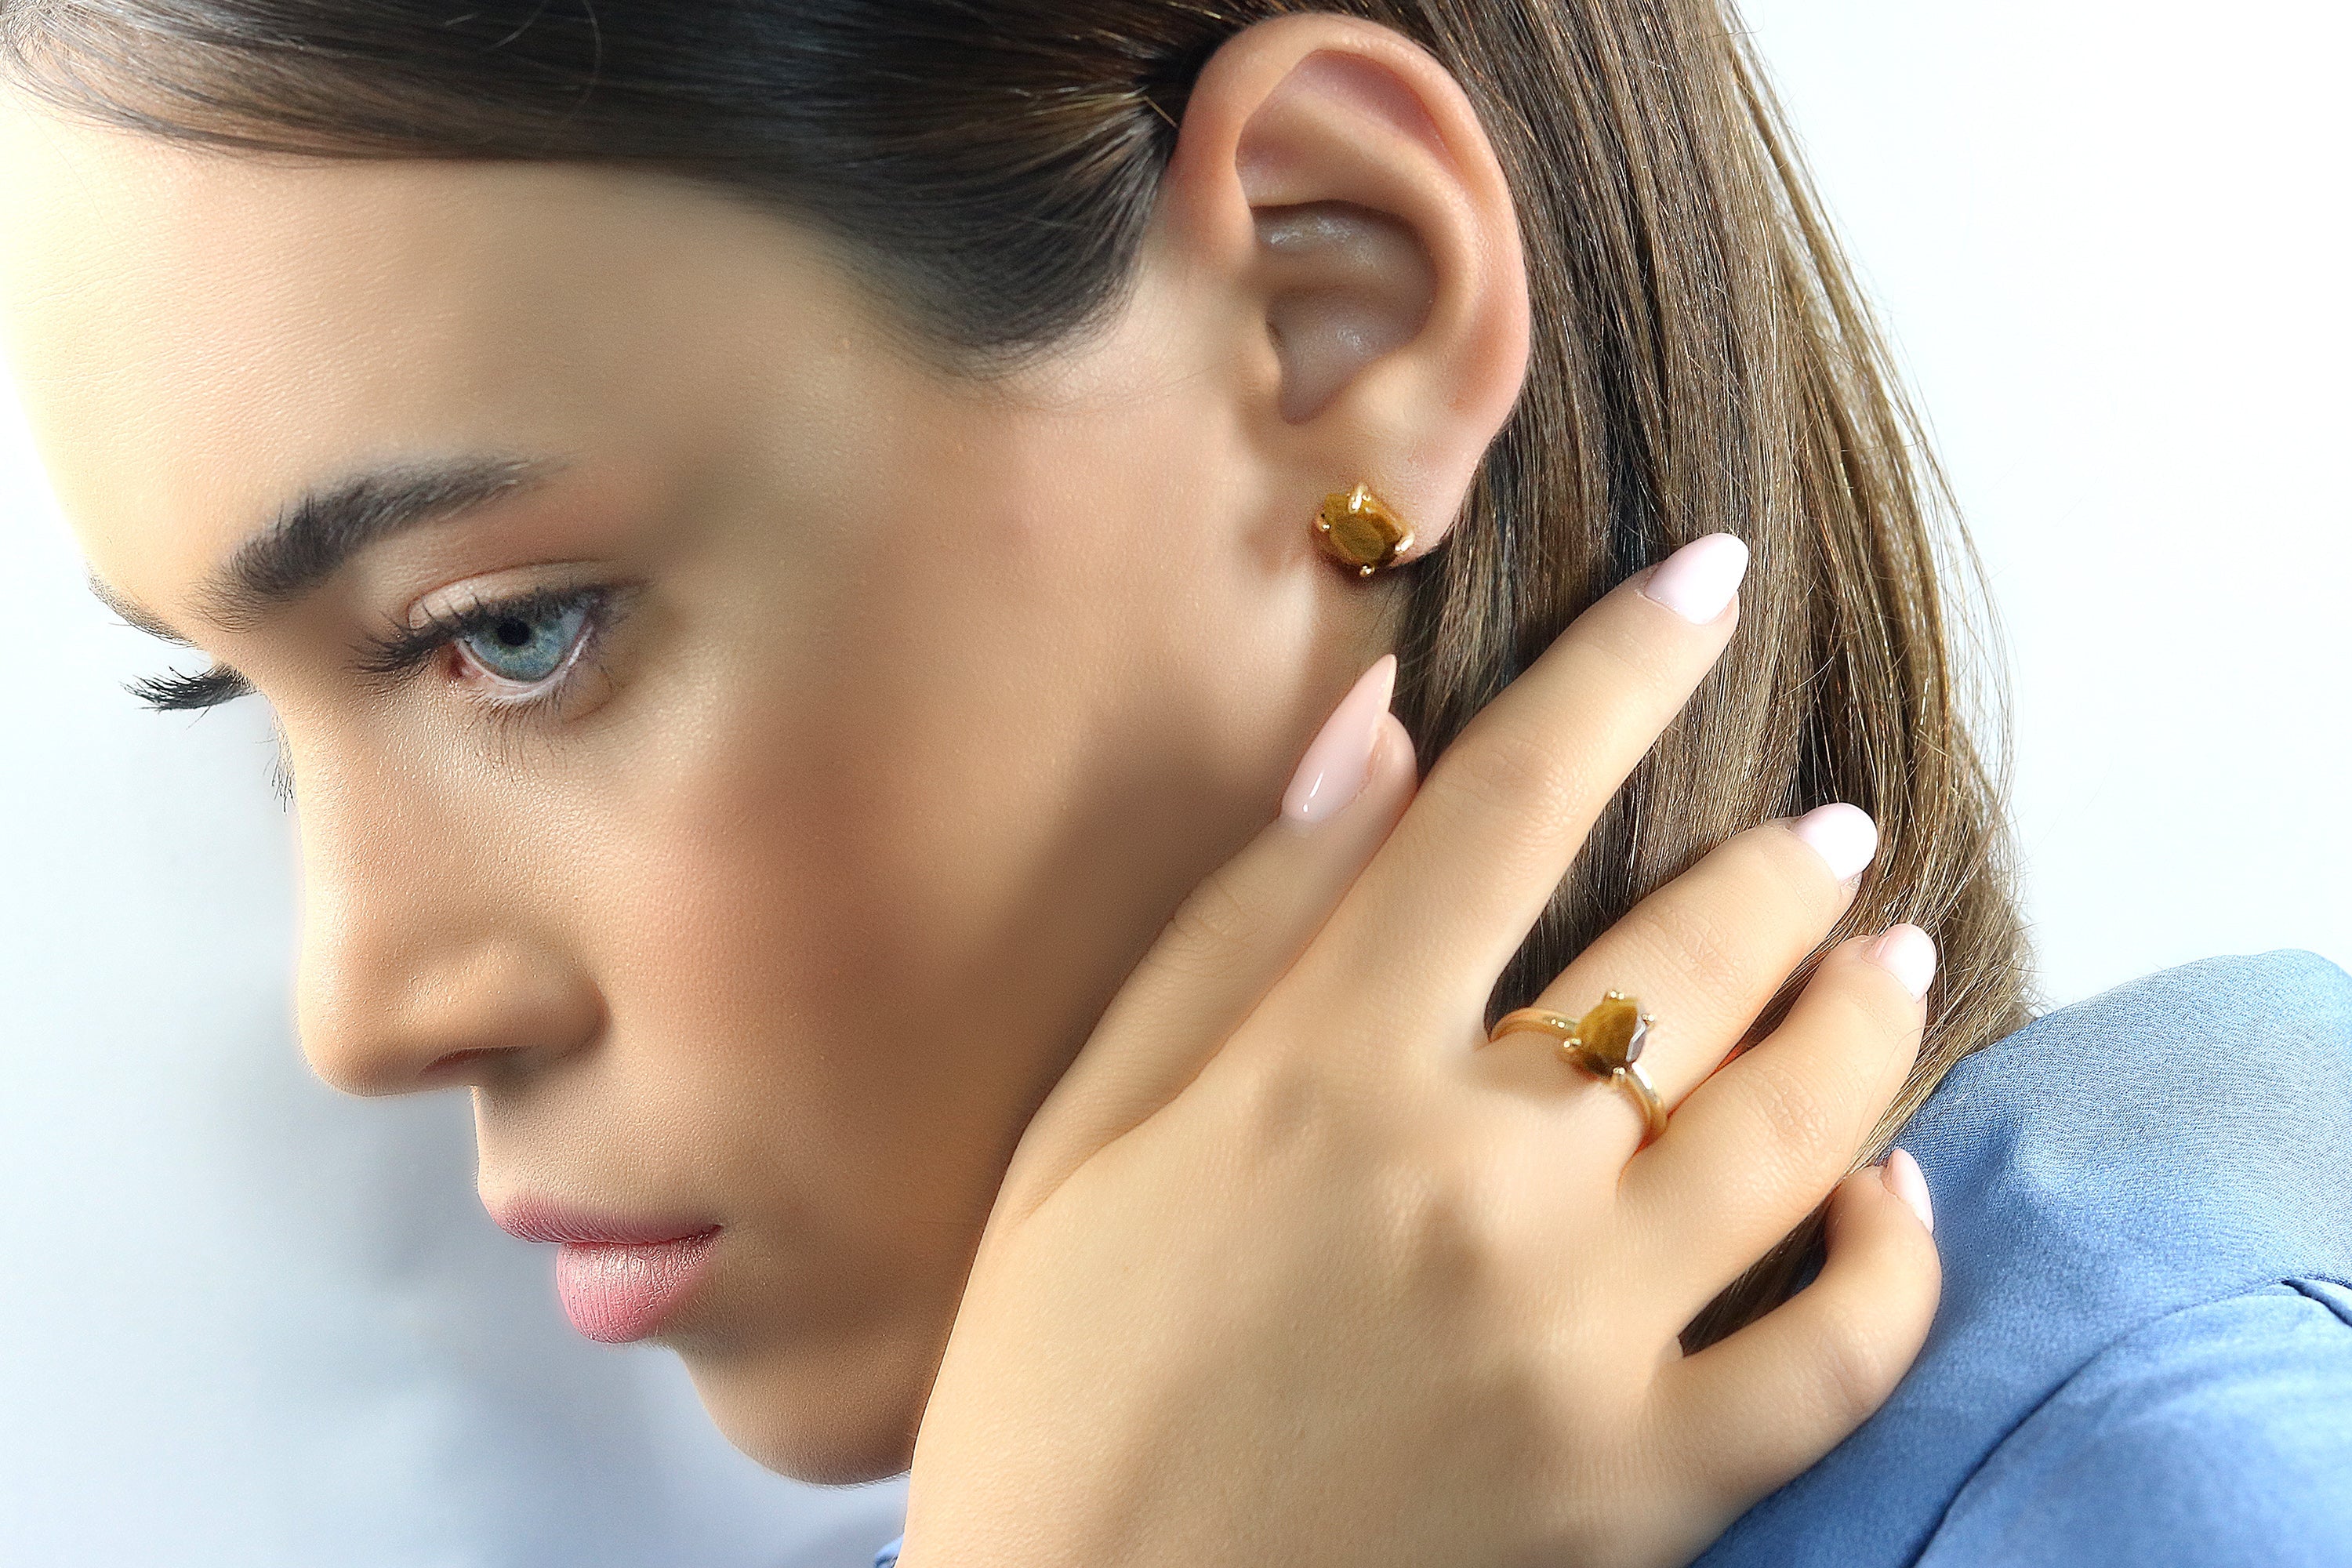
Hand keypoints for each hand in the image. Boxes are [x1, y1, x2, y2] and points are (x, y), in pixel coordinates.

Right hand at [900, 535, 1940, 1567]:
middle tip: (1825, 832)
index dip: (1621, 669)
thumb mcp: (1081, 1130)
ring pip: (1794, 1128)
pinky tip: (1895, 1198)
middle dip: (1776, 865)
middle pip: (1685, 957)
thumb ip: (1232, 924)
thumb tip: (1379, 735)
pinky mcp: (1643, 1485)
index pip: (1509, 807)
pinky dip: (1893, 1267)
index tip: (1704, 583)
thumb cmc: (1056, 1380)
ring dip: (1863, 1021)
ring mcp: (1578, 1337)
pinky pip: (1834, 1358)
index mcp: (1323, 1074)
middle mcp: (1474, 1180)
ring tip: (1887, 963)